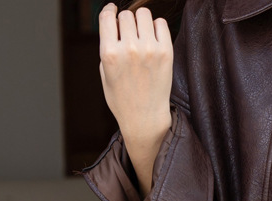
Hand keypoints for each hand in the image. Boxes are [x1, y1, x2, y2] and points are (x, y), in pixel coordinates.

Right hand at [97, 2, 172, 143]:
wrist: (144, 119)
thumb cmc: (122, 99)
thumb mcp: (105, 74)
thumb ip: (107, 48)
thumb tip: (115, 24)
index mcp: (109, 54)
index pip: (107, 16)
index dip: (110, 10)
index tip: (113, 11)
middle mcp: (129, 49)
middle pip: (126, 15)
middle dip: (126, 22)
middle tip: (129, 36)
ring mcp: (149, 50)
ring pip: (144, 14)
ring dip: (141, 22)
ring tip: (142, 36)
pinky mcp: (166, 52)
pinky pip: (161, 23)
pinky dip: (156, 28)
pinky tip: (153, 40)